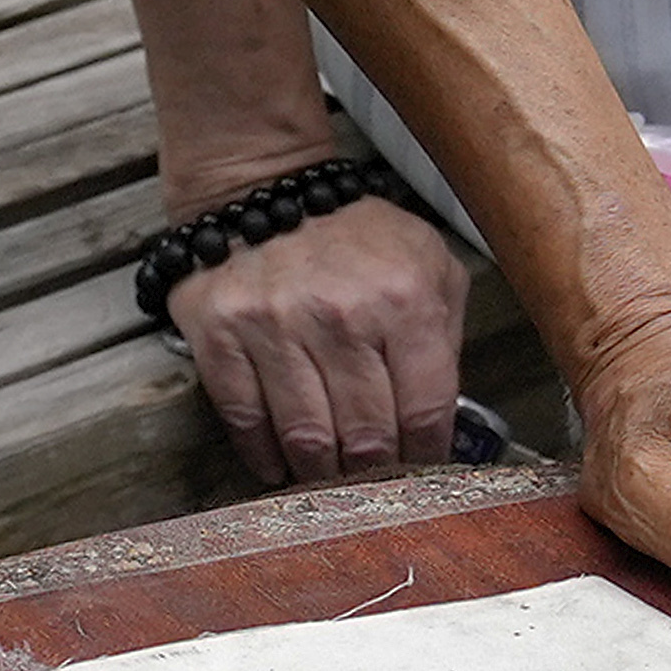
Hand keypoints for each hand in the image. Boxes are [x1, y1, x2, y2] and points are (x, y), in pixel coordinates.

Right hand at [171, 195, 472, 483]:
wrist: (261, 188)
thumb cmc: (352, 235)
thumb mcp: (428, 261)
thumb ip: (447, 332)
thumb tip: (448, 413)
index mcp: (403, 299)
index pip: (424, 411)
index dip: (426, 455)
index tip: (422, 470)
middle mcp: (340, 315)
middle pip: (367, 438)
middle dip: (374, 472)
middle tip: (374, 483)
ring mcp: (276, 327)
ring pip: (307, 439)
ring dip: (322, 473)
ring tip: (330, 478)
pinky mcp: (223, 336)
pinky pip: (247, 420)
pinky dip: (265, 454)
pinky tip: (280, 463)